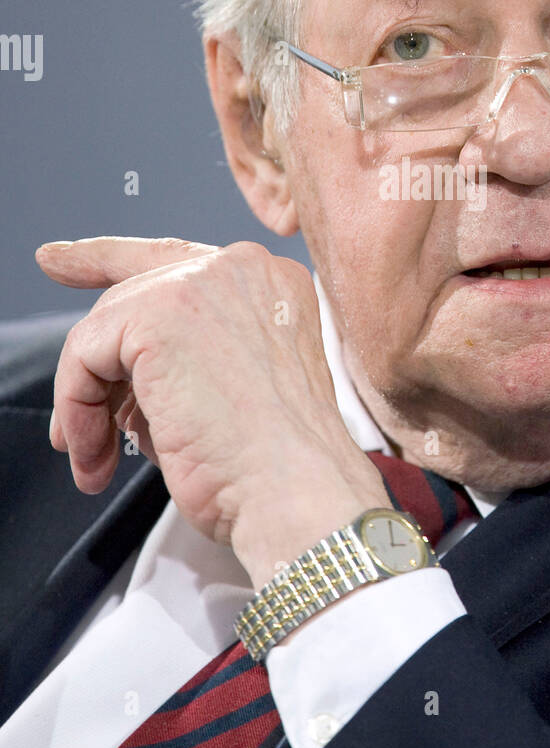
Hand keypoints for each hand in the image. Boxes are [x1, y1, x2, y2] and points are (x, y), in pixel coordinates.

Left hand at [35, 237, 389, 587]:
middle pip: (131, 294)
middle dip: (93, 366)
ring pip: (104, 327)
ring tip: (97, 459)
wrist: (294, 489)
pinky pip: (85, 354)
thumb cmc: (275, 466)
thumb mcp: (237, 391)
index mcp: (272, 284)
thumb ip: (184, 361)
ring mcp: (201, 282)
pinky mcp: (158, 314)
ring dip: (87, 402)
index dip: (108, 259)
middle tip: (77, 436)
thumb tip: (117, 382)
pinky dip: (77, 408)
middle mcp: (243, 267)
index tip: (58, 260)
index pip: (178, 261)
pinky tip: (95, 454)